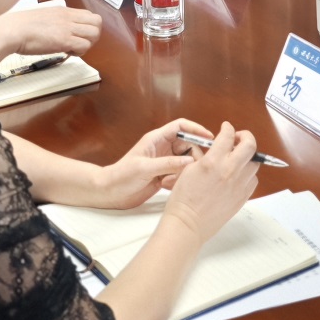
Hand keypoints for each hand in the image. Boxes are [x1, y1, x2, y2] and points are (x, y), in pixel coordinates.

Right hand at [0, 4, 102, 58]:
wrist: (13, 30)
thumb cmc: (21, 26)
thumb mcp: (43, 16)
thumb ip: (55, 21)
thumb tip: (58, 30)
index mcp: (63, 10)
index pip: (89, 15)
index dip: (87, 27)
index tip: (76, 36)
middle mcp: (69, 17)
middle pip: (97, 22)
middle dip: (92, 36)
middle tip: (79, 44)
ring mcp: (68, 28)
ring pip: (94, 34)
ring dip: (87, 44)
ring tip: (73, 49)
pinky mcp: (64, 40)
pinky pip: (84, 46)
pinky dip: (79, 52)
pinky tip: (67, 53)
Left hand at [90, 118, 216, 209]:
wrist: (109, 193)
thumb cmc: (121, 176)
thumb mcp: (144, 168)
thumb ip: (168, 164)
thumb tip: (190, 161)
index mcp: (156, 139)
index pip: (181, 126)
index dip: (196, 129)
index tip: (209, 137)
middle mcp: (162, 148)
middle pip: (187, 144)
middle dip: (193, 155)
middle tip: (194, 167)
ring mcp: (164, 162)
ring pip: (185, 161)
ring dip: (185, 170)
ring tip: (175, 180)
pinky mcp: (164, 175)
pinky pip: (180, 174)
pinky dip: (179, 180)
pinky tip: (168, 186)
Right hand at [163, 122, 259, 242]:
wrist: (188, 223)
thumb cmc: (184, 199)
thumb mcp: (189, 169)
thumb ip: (203, 156)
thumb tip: (212, 149)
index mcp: (214, 161)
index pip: (228, 135)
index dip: (228, 128)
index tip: (227, 128)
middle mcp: (230, 170)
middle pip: (250, 144)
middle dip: (245, 136)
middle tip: (238, 138)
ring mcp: (239, 185)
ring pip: (254, 163)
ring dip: (247, 157)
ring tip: (237, 159)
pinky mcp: (243, 197)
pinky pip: (253, 180)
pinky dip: (248, 174)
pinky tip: (238, 176)